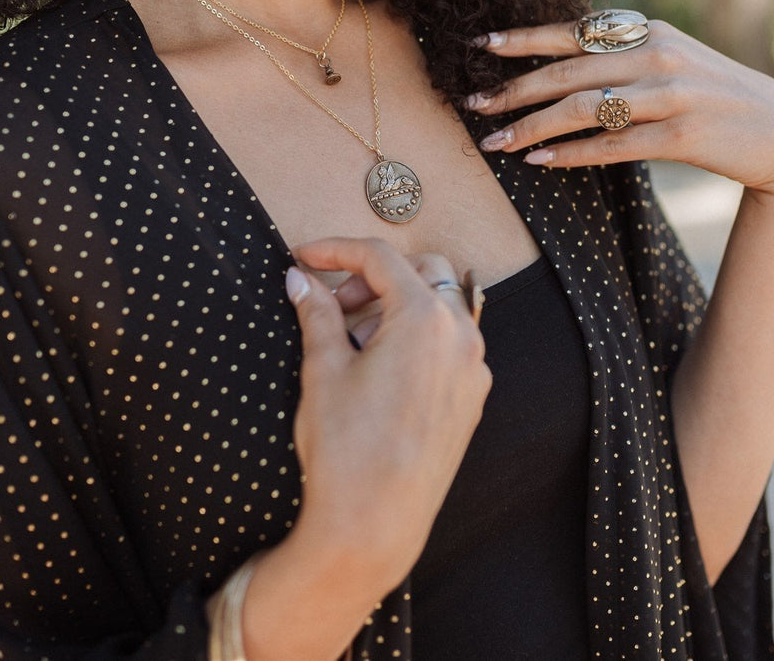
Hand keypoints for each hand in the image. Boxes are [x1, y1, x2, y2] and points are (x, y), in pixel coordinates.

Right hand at [284, 237, 491, 589]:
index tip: (303, 257)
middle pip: (423, 271)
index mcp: (425, 319)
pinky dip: (416, 339)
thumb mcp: (323, 371)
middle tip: (331, 306)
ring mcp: (473, 369)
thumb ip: (315, 313)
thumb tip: (300, 279)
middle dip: (373, 278)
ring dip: (395, 308)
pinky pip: (450, 346)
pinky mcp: (472, 399)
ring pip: (439, 308)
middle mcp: (461, 337)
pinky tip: (378, 370)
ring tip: (350, 344)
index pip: (380, 258)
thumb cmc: (347, 448)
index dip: (336, 250)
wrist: (374, 524)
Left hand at [467, 20, 773, 194]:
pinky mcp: (682, 137)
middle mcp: (658, 55)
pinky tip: (540, 163)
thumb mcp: (674, 60)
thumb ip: (626, 54)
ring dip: (532, 127)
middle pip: (568, 72)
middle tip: (474, 106)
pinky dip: (572, 154)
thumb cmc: (715, 97)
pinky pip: (613, 146)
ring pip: (583, 109)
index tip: (481, 44)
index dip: (524, 38)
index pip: (574, 31)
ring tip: (497, 142)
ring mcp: (672, 95)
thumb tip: (563, 61)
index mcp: (650, 32)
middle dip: (513, 89)